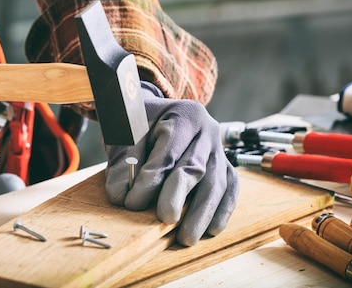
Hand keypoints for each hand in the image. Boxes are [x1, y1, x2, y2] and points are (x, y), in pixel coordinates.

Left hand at [104, 82, 238, 245]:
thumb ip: (122, 162)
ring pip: (217, 182)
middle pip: (196, 166)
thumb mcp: (126, 134)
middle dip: (180, 196)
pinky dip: (222, 211)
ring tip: (186, 237)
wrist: (159, 115)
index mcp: (182, 115)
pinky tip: (210, 230)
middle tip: (165, 219)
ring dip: (202, 213)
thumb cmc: (141, 124)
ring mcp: (219, 149)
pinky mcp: (226, 166)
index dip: (152, 180)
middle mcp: (207, 130)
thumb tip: (120, 197)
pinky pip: (230, 189)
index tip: (133, 203)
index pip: (168, 151)